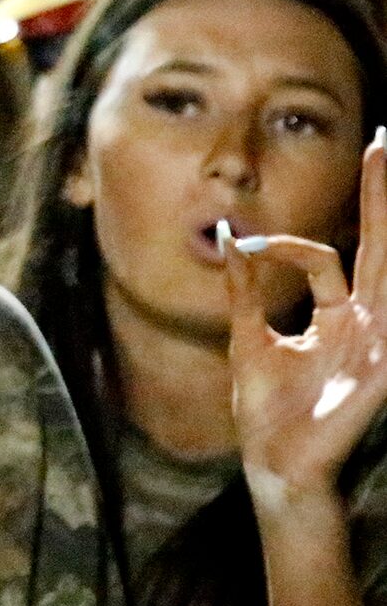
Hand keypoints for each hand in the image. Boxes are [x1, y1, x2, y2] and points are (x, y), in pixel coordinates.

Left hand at [226, 133, 386, 512]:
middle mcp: (366, 323)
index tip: (246, 241)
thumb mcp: (250, 337)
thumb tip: (233, 237)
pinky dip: (386, 293)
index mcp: (339, 317)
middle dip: (381, 197)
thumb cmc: (270, 412)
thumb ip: (246, 289)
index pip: (327, 258)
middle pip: (379, 248)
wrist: (276, 464)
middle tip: (384, 141)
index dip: (286, 244)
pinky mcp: (378, 366)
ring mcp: (377, 342)